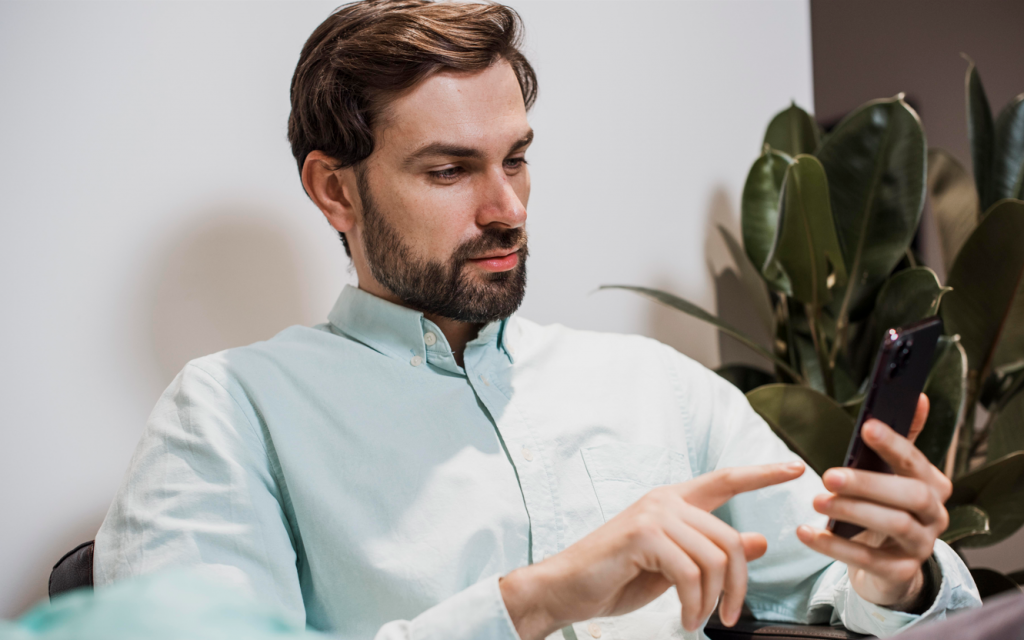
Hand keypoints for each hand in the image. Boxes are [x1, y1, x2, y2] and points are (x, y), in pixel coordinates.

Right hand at [499, 461, 805, 639]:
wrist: (566, 589)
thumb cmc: (616, 578)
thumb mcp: (674, 567)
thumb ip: (711, 551)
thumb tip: (759, 540)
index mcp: (673, 502)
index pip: (725, 479)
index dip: (762, 473)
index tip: (795, 468)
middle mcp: (666, 501)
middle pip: (730, 538)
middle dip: (737, 586)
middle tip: (728, 617)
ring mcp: (654, 514)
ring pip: (715, 558)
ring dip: (712, 601)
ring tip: (698, 620)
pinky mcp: (643, 534)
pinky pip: (691, 573)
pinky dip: (694, 605)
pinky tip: (684, 619)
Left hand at [796, 394, 951, 609]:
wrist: (890, 565)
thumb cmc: (887, 508)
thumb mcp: (894, 475)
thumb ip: (902, 440)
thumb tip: (919, 397)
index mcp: (933, 485)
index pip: (916, 461)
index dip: (894, 444)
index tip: (867, 427)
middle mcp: (934, 515)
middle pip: (911, 496)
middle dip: (869, 483)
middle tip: (828, 476)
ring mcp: (920, 546)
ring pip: (893, 525)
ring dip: (852, 511)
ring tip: (816, 500)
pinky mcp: (900, 573)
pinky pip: (868, 559)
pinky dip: (834, 546)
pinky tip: (806, 533)